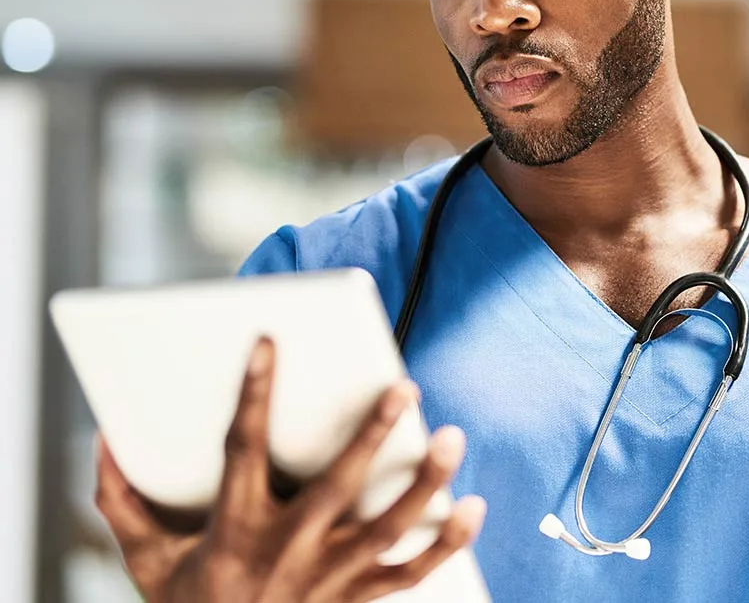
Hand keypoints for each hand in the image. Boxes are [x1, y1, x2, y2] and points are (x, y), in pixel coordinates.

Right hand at [94, 337, 485, 602]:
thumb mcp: (144, 560)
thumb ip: (120, 501)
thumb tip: (103, 441)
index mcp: (236, 528)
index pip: (243, 449)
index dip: (252, 393)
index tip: (267, 343)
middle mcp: (289, 550)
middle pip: (339, 485)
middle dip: (373, 434)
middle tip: (405, 387)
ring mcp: (330, 578)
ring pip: (386, 527)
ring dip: (424, 483)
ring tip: (452, 438)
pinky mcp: (358, 599)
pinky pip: (411, 573)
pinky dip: (446, 542)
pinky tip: (473, 507)